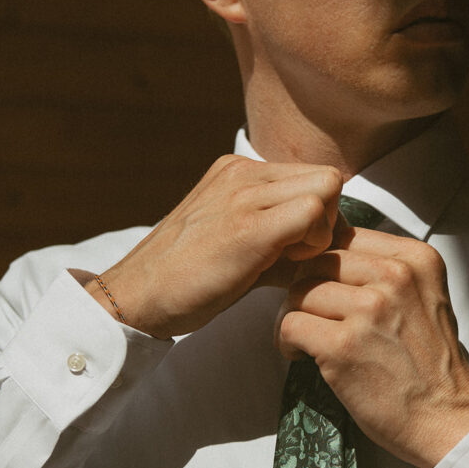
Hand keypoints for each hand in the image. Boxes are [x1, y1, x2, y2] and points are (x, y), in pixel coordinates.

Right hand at [85, 155, 342, 338]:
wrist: (138, 295)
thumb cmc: (187, 280)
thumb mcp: (238, 246)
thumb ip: (281, 240)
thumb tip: (326, 252)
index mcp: (238, 172)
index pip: (312, 178)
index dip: (322, 217)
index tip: (301, 251)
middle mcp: (243, 172)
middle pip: (327, 179)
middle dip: (329, 222)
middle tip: (301, 257)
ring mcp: (243, 193)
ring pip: (326, 189)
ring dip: (322, 232)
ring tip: (289, 262)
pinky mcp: (246, 225)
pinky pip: (312, 213)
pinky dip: (313, 245)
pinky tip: (282, 270)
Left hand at [275, 226, 468, 467]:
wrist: (446, 418)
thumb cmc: (429, 367)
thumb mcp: (422, 300)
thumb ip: (384, 272)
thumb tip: (330, 251)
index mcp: (415, 259)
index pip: (346, 237)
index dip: (324, 264)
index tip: (323, 291)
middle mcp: (395, 276)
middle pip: (318, 261)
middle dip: (304, 289)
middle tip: (309, 318)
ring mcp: (369, 309)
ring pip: (300, 290)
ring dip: (292, 316)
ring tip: (305, 341)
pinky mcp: (344, 345)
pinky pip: (291, 324)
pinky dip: (286, 341)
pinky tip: (301, 355)